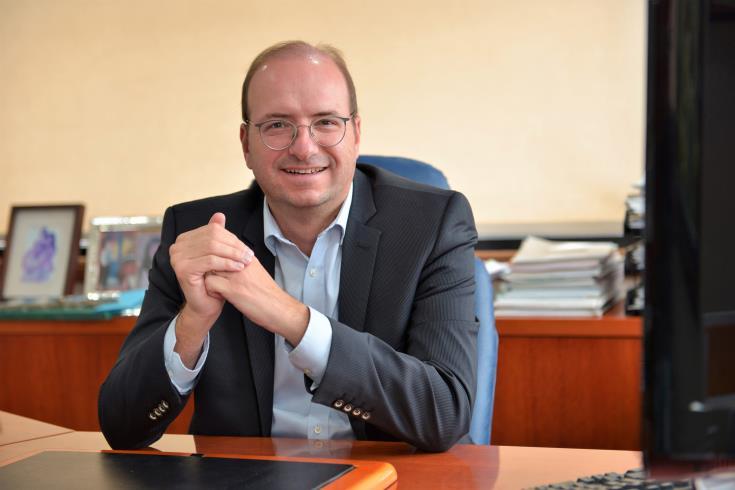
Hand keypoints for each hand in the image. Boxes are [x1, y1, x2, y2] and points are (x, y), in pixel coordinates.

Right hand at [169, 212, 252, 366]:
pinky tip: (237, 268)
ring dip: (233, 255)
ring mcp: (177, 257)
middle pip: (213, 238)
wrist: (206, 305)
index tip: (247, 249)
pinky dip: (226, 263)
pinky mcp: (182, 269)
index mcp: (185, 239)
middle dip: (234, 247)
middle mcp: (177, 246)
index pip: (213, 230)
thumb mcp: (218, 254)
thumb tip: (219, 215)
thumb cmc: (214, 280)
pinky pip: (210, 261)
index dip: (232, 238)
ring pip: (212, 248)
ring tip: (246, 262)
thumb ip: (217, 235)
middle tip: (250, 256)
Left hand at [204, 257, 309, 346]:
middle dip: (208, 265)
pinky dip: (209, 289)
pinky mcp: (233, 289)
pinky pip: (210, 282)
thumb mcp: (256, 273)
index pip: (224, 246)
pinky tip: (216, 295)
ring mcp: (237, 275)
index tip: (211, 264)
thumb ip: (243, 265)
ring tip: (213, 286)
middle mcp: (242, 263)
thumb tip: (228, 262)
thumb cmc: (269, 295)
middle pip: (215, 255)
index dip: (214, 255)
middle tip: (207, 275)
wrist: (280, 309)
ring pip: (210, 267)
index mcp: (248, 258)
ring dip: (207, 276)